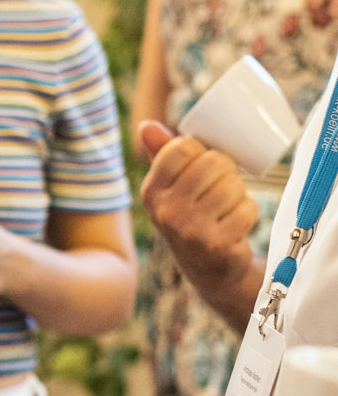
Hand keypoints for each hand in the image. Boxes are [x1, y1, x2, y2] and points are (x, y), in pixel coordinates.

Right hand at [138, 121, 260, 331]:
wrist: (208, 269)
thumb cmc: (192, 216)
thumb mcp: (171, 188)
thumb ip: (160, 154)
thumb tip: (146, 125)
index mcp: (151, 191)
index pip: (182, 147)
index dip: (202, 150)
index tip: (202, 165)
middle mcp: (165, 211)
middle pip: (213, 162)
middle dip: (226, 169)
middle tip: (222, 185)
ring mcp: (190, 230)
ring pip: (233, 184)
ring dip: (239, 192)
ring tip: (228, 206)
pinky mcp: (217, 245)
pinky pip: (247, 208)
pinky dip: (249, 212)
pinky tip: (236, 223)